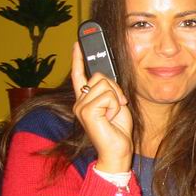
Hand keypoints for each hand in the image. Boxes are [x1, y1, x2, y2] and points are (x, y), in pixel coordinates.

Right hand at [71, 43, 133, 172]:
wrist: (117, 151)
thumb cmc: (118, 130)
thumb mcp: (116, 104)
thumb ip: (109, 90)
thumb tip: (107, 78)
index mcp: (86, 100)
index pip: (79, 75)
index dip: (78, 59)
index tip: (77, 44)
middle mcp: (80, 102)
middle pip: (100, 76)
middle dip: (115, 89)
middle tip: (117, 106)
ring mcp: (81, 106)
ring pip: (105, 84)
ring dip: (116, 98)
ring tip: (113, 114)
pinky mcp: (86, 111)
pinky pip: (108, 96)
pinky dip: (115, 105)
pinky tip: (111, 118)